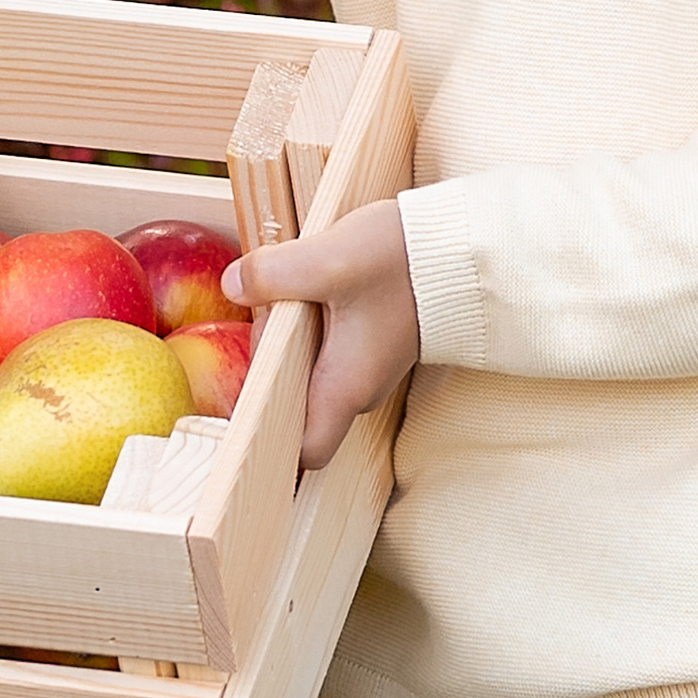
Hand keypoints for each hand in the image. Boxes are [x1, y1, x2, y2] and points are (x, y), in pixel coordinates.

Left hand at [223, 197, 420, 470]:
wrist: (464, 246)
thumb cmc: (404, 261)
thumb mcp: (330, 261)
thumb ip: (274, 274)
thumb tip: (233, 284)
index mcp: (346, 387)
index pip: (304, 451)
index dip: (268, 439)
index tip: (236, 412)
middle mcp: (356, 387)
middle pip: (291, 398)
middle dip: (265, 358)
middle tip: (263, 306)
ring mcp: (364, 364)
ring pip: (304, 365)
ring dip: (283, 332)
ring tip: (283, 284)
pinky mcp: (367, 340)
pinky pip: (321, 344)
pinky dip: (303, 319)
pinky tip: (301, 280)